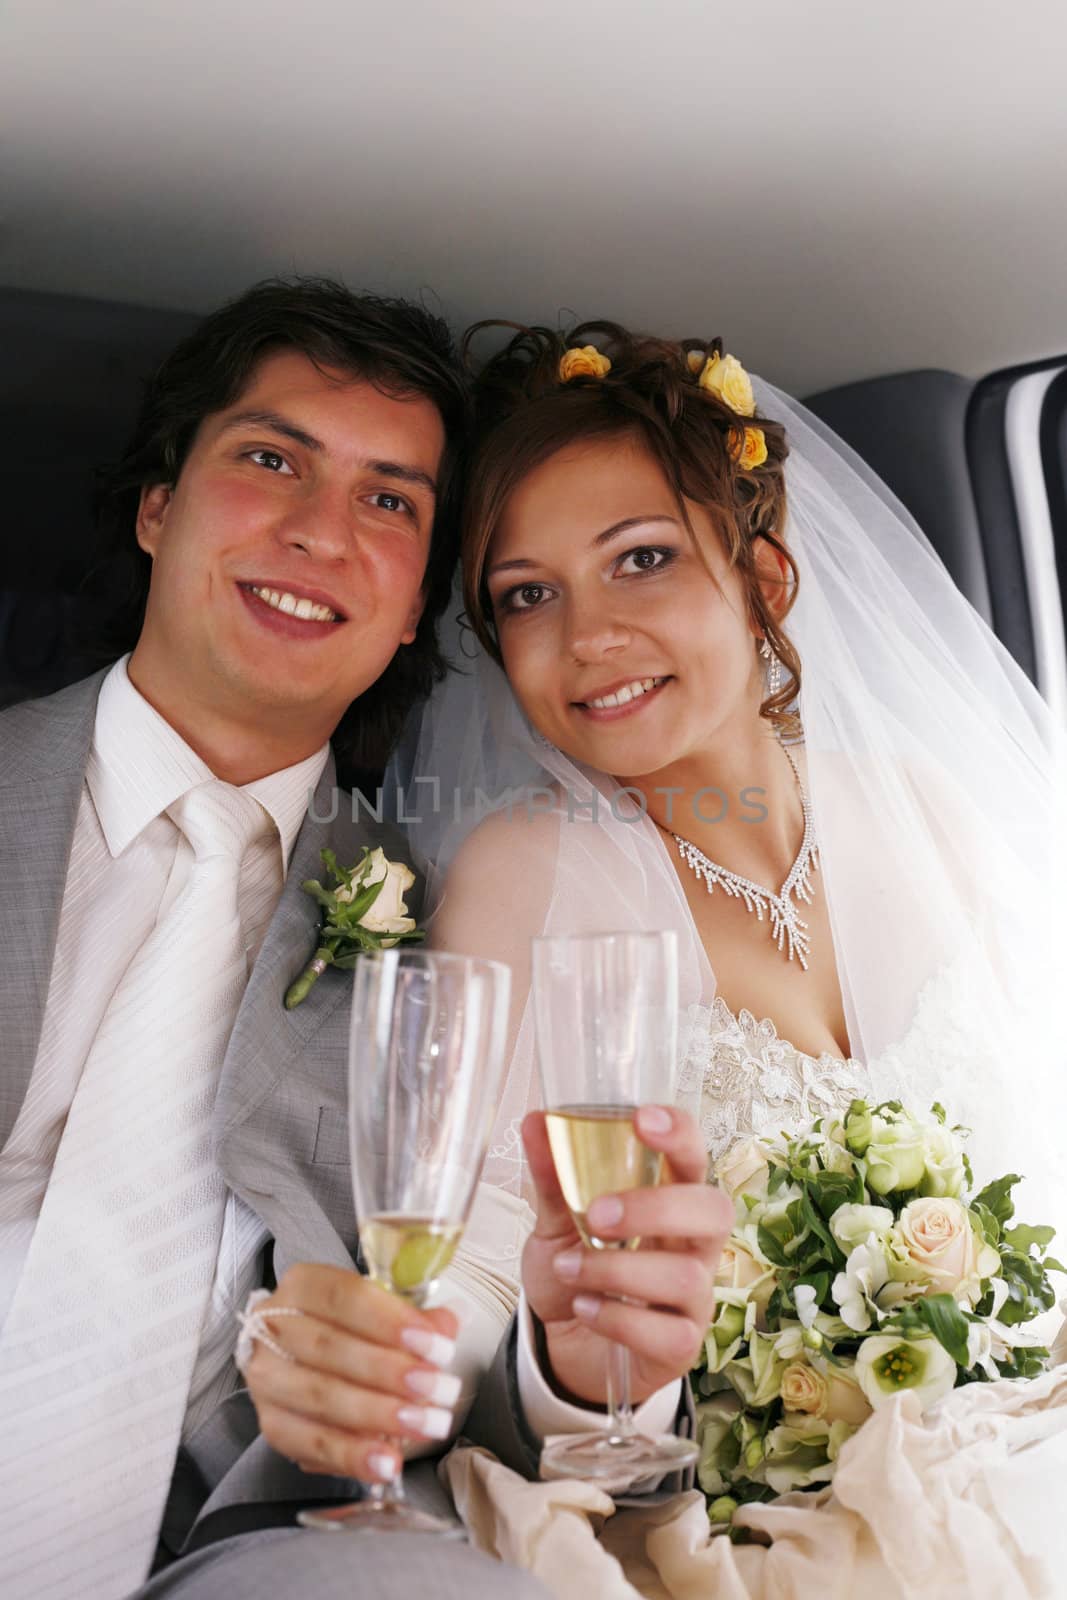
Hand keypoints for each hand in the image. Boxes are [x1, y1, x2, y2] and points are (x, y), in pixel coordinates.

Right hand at [242, 1263, 460, 1483]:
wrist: (301, 1359)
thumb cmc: (348, 1330)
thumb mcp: (382, 1312)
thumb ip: (416, 1318)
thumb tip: (450, 1322)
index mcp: (303, 1286)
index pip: (343, 1297)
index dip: (390, 1321)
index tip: (434, 1344)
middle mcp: (275, 1328)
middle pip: (331, 1348)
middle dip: (391, 1372)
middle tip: (438, 1388)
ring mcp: (267, 1378)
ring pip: (321, 1396)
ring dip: (378, 1415)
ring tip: (423, 1425)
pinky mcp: (270, 1423)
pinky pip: (309, 1444)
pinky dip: (351, 1455)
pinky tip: (386, 1462)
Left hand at [521, 1105, 731, 1405]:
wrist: (567, 1344)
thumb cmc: (575, 1270)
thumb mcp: (555, 1222)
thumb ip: (552, 1176)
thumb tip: (534, 1121)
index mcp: (670, 1200)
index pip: (693, 1157)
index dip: (679, 1135)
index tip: (643, 1119)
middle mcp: (693, 1244)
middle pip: (713, 1212)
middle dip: (656, 1208)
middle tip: (597, 1215)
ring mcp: (693, 1298)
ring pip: (685, 1276)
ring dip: (616, 1270)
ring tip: (569, 1269)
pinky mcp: (681, 1346)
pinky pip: (667, 1334)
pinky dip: (617, 1319)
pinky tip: (584, 1308)